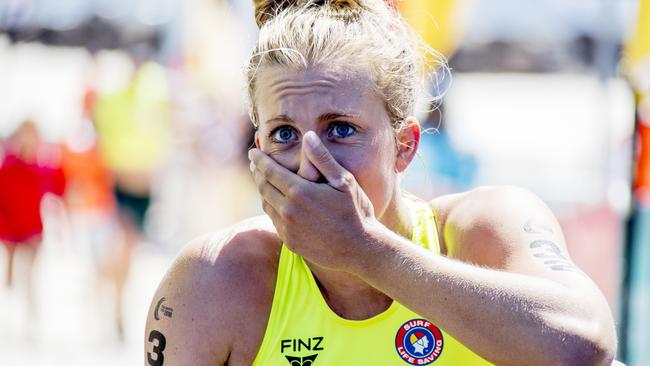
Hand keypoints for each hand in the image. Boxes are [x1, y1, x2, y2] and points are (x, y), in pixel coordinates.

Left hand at [249, 131, 377, 271]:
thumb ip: (322, 158)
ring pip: (266, 205)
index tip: (253, 152)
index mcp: (300, 192)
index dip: (260, 160)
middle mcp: (288, 210)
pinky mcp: (290, 242)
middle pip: (263, 187)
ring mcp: (287, 228)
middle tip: (254, 163)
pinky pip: (274, 221)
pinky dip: (272, 208)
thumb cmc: (356, 212)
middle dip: (257, 173)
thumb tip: (308, 136)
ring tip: (263, 181)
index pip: (270, 171)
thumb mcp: (344, 181)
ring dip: (262, 191)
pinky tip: (276, 203)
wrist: (360, 249)